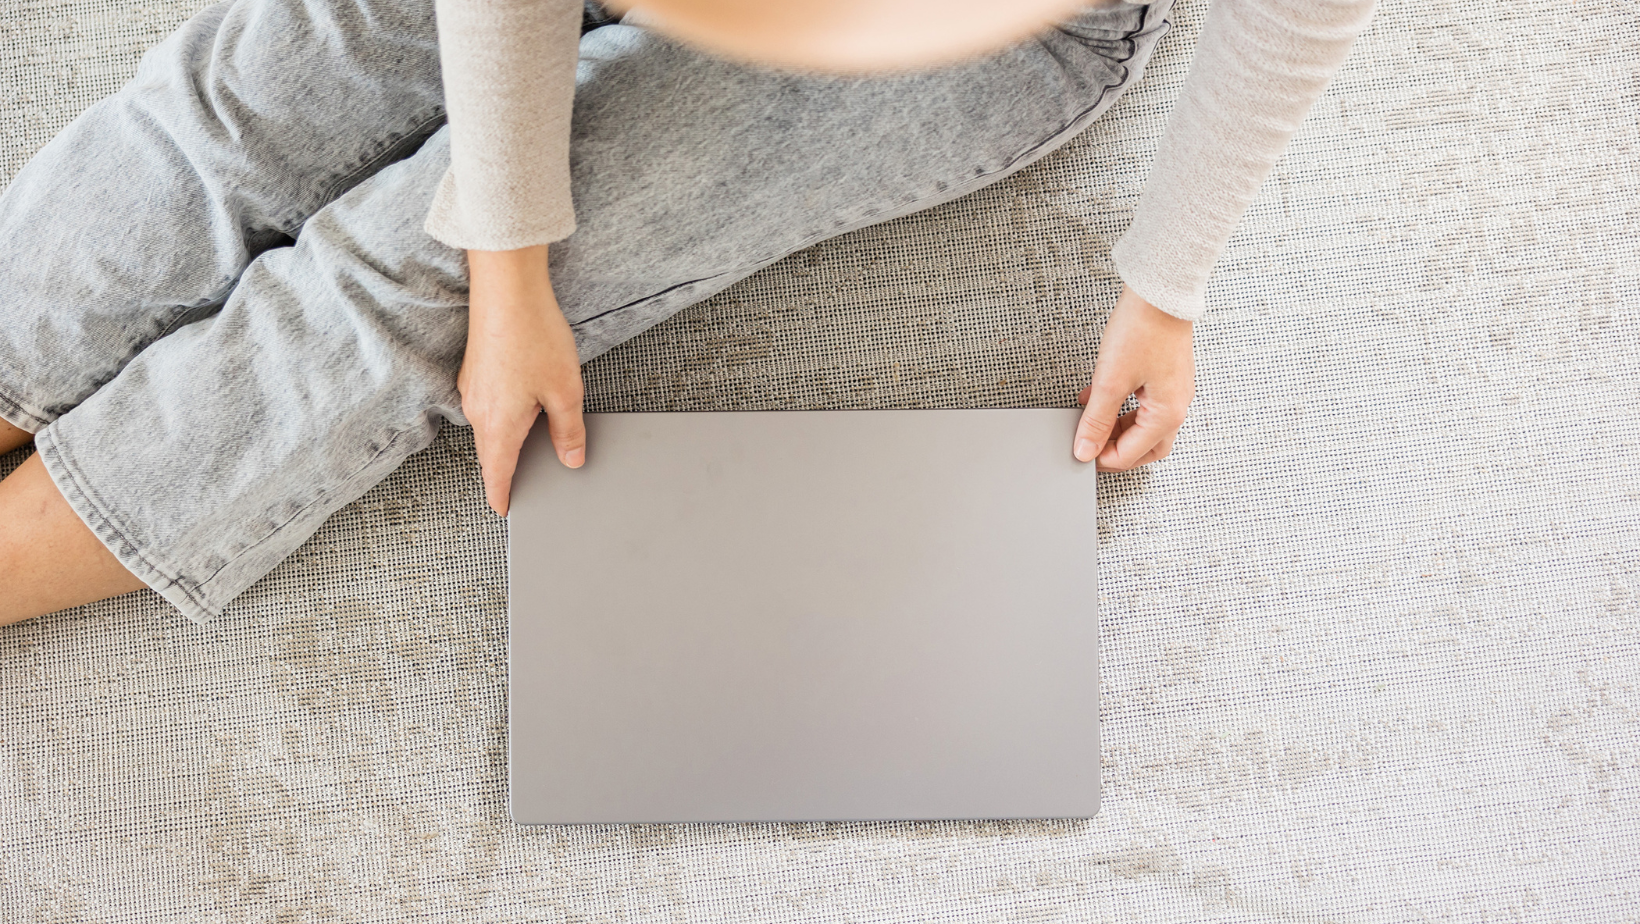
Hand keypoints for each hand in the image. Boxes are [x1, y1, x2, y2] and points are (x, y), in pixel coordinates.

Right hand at [458, 244, 585, 516]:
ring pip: (491, 427)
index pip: (498, 474)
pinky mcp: (476, 369)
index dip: (502, 495)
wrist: (506, 289)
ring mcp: (472, 388)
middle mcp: (477, 411)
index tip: (505, 510)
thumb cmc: (534, 337)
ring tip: (532, 447)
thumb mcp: (565, 392)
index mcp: (498, 425)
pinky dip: (504, 416)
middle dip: (507, 470)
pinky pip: (489, 405)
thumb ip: (569, 430)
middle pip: (492, 452)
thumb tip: (572, 458)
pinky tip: (525, 407)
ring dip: (507, 440)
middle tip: (522, 485)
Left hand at [1073, 283, 1194, 470]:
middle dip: (1117, 450)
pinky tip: (1102, 398)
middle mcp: (1177, 405)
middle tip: (1090, 446)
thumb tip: (1085, 449)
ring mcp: (1174, 389)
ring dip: (1118, 428)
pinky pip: (1144, 403)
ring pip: (1145, 425)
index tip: (1080, 452)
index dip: (1101, 458)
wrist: (1160, 292)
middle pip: (1145, 447)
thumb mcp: (1110, 381)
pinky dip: (1122, 408)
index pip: (1131, 455)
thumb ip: (1096, 420)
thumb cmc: (1143, 329)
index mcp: (1167, 414)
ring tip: (1092, 421)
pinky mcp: (1166, 374)